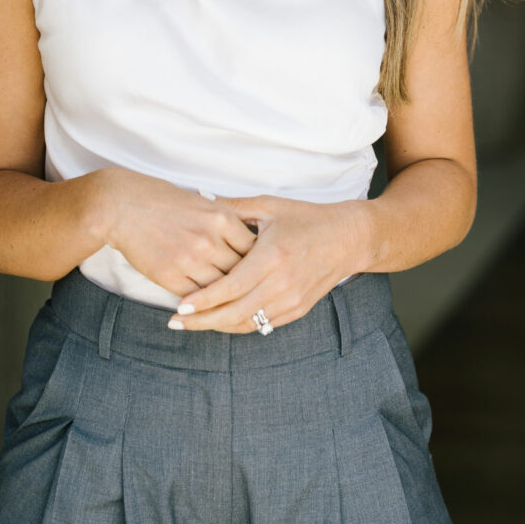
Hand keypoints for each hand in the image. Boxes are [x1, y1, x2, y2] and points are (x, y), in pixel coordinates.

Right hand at [92, 167, 257, 298]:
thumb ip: (228, 222)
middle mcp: (210, 240)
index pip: (253, 249)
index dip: (259, 261)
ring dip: (227, 298)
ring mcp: (190, 260)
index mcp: (222, 218)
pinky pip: (197, 299)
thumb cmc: (164, 201)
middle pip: (241, 272)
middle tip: (254, 292)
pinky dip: (204, 304)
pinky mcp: (170, 276)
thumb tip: (253, 243)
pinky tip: (209, 306)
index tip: (261, 269)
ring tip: (235, 305)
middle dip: (248, 283)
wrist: (124, 206)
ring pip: (221, 290)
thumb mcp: (204, 203)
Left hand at [165, 195, 368, 332]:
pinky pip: (263, 325)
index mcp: (273, 256)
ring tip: (192, 323)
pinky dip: (239, 325)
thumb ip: (234, 207)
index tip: (180, 305)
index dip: (204, 299)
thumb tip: (201, 197)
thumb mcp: (271, 206)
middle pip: (235, 312)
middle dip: (202, 321)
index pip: (231, 286)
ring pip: (247, 323)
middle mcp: (282, 283)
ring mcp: (291, 300)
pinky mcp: (297, 309)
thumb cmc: (307, 218)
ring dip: (218, 326)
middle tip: (175, 322)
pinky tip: (220, 320)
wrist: (348, 239)